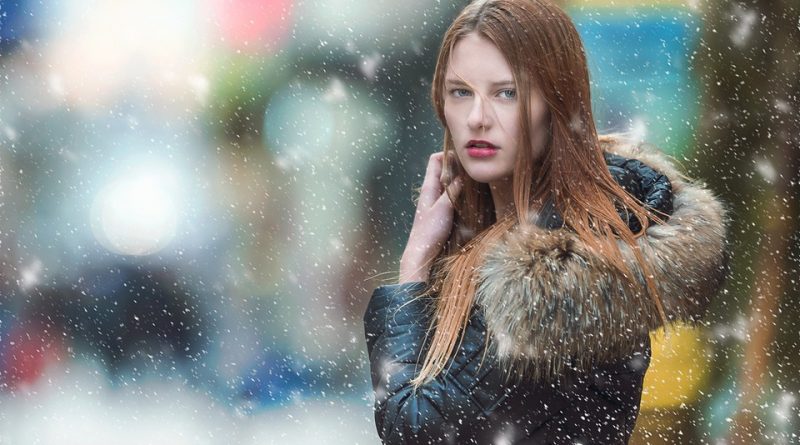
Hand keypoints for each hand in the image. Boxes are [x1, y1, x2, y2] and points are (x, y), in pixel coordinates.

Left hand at [399, 152, 462, 283]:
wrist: (422, 253)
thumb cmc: (429, 231)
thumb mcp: (443, 208)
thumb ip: (453, 191)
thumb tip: (462, 175)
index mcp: (428, 187)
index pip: (435, 160)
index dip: (447, 154)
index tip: (463, 157)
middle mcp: (432, 191)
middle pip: (444, 170)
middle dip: (457, 166)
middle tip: (473, 168)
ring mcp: (436, 201)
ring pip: (449, 183)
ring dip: (460, 180)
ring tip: (474, 180)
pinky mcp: (442, 211)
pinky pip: (452, 196)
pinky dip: (460, 192)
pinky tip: (470, 196)